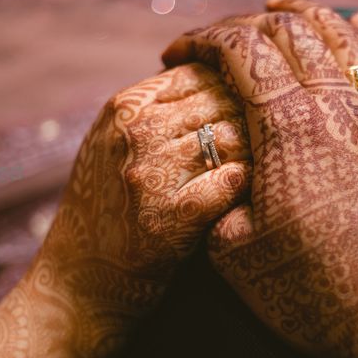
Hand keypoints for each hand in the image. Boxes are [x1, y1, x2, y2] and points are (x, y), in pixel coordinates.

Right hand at [0, 63, 249, 357]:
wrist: (78, 288)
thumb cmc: (108, 214)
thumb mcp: (116, 146)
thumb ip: (161, 109)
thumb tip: (227, 74)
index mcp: (126, 106)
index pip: (204, 69)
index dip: (239, 90)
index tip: (257, 115)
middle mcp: (134, 131)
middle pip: (224, 99)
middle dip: (256, 121)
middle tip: (279, 145)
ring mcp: (148, 172)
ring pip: (234, 136)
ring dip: (259, 154)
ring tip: (272, 173)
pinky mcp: (168, 217)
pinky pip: (232, 181)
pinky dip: (249, 188)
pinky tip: (253, 201)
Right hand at [163, 0, 357, 357]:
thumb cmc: (313, 296)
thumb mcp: (235, 254)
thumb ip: (216, 197)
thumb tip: (217, 170)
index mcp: (286, 127)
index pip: (239, 50)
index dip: (201, 40)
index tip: (177, 53)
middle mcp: (335, 105)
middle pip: (288, 31)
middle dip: (244, 24)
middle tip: (219, 40)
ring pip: (339, 36)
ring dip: (304, 16)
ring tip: (278, 11)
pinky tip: (356, 23)